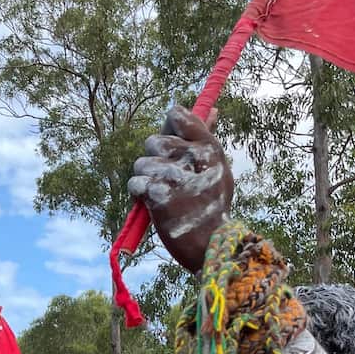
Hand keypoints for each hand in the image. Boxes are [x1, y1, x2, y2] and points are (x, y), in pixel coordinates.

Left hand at [128, 105, 232, 271]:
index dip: (169, 127)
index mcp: (208, 146)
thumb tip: (213, 109)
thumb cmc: (213, 205)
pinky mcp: (156, 194)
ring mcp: (172, 175)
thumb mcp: (219, 168)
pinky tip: (152, 202)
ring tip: (162, 193)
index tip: (172, 143)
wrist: (211, 245)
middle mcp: (190, 156)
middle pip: (153, 140)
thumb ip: (208, 138)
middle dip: (154, 158)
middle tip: (167, 177)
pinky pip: (135, 183)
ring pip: (141, 163)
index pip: (177, 115)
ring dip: (146, 178)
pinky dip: (139, 193)